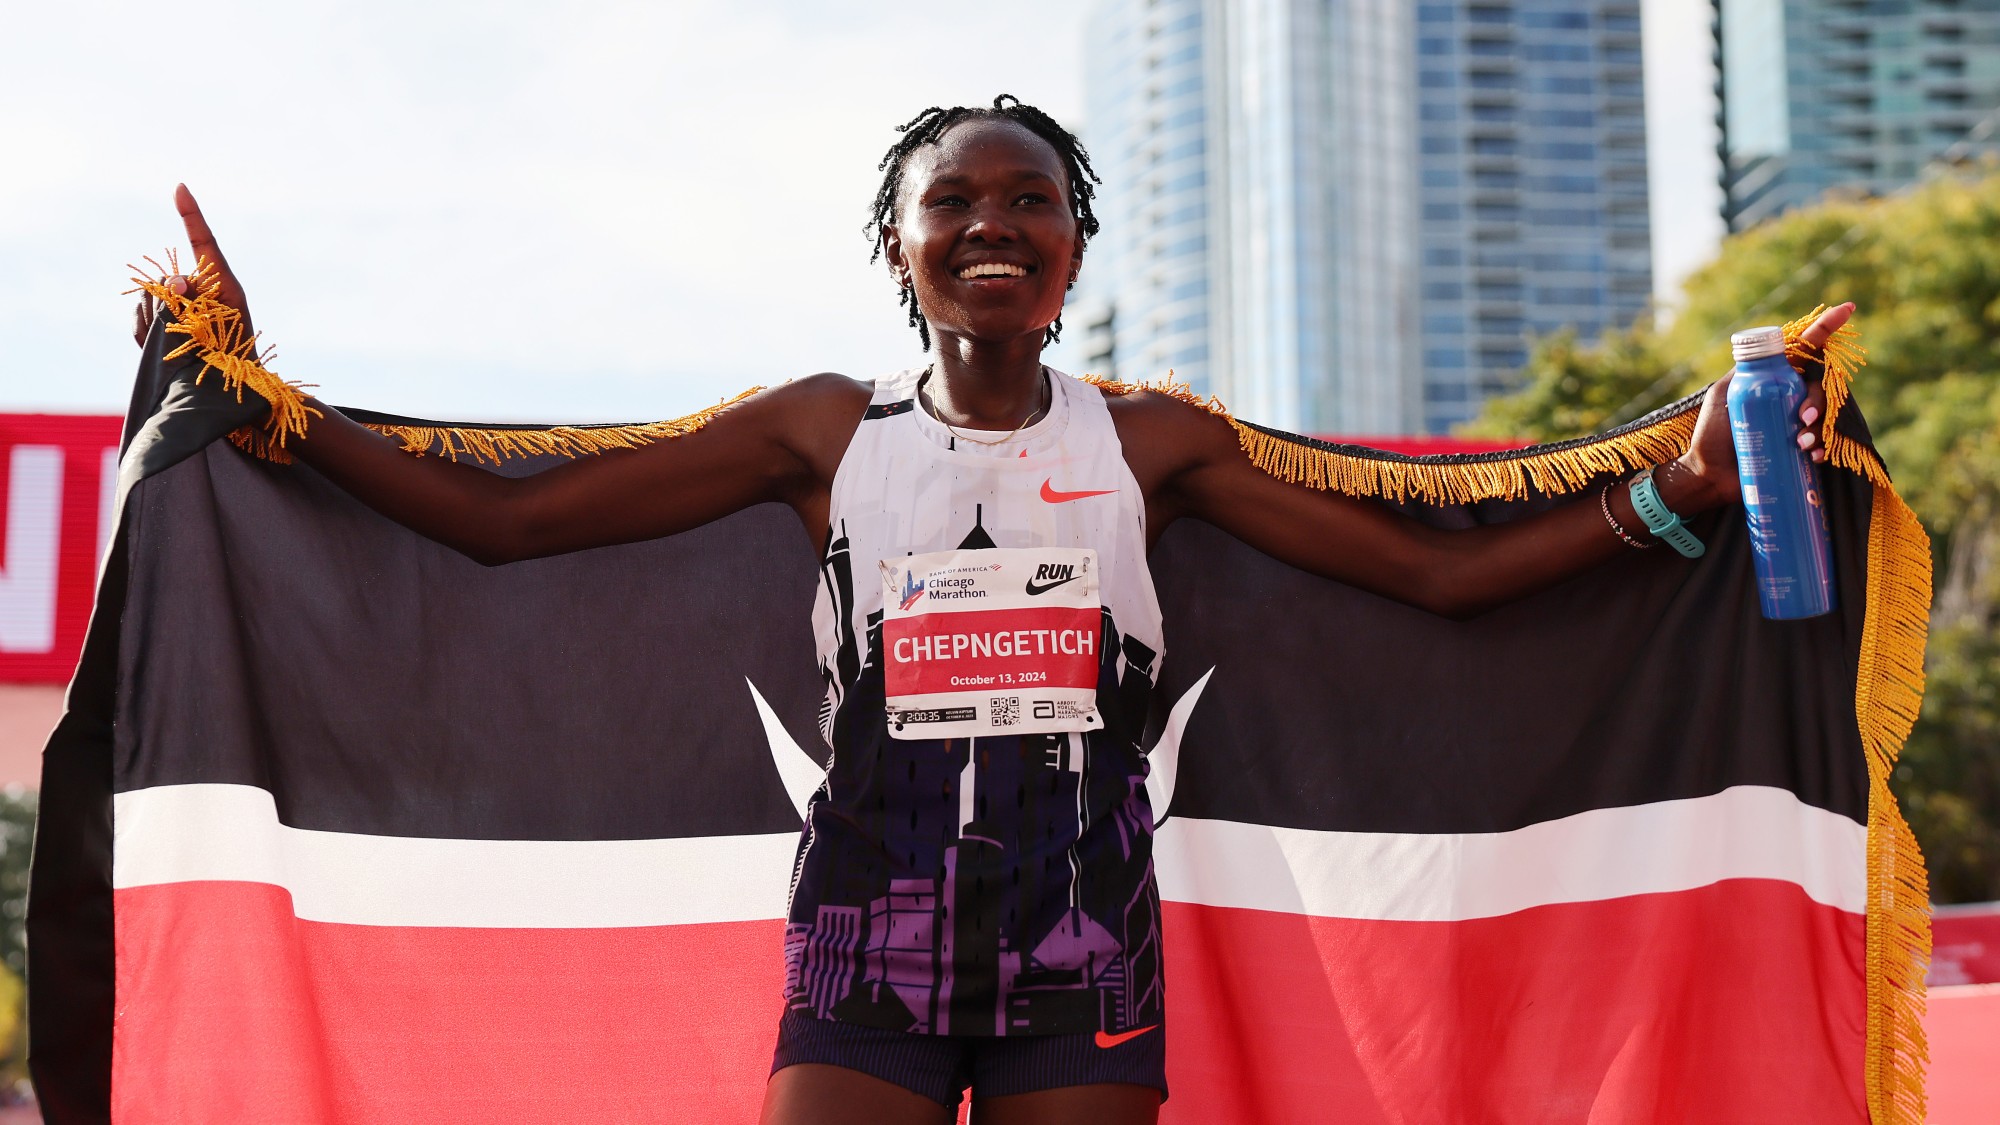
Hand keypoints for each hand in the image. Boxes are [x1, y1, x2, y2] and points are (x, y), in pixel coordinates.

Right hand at [132, 184, 251, 345]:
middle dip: (167, 299)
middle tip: (188, 324)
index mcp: (219, 280)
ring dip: (157, 319)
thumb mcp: (223, 320)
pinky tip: (162, 347)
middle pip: (164, 276)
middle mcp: (194, 286)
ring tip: (180, 343)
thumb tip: (175, 280)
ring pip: (148, 297)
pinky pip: (139, 318)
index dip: (191, 214)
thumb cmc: (235, 349)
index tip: (180, 187)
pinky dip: (146, 332)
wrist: (229, 380)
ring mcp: (174, 303)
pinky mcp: (157, 321)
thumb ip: (199, 297)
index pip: (202, 240)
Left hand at [1675, 302, 1851, 505]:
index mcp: (1774, 377)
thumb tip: (1765, 350)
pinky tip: (1813, 456)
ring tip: (1801, 444)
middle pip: (1820, 385)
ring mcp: (1797, 421)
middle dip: (1818, 401)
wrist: (1709, 474)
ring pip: (1825, 413)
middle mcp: (1790, 396)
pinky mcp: (1799, 447)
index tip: (1848, 308)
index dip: (1826, 327)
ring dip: (1820, 427)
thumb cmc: (1712, 433)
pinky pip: (1823, 442)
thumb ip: (1743, 371)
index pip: (1805, 348)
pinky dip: (1821, 448)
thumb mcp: (1724, 394)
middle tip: (1803, 419)